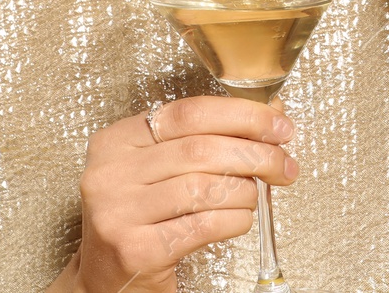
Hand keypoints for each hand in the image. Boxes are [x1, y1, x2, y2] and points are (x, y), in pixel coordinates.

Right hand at [64, 96, 296, 292]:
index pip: (188, 112)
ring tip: (254, 197)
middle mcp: (110, 172)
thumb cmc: (140, 219)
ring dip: (245, 191)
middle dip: (255, 154)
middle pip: (200, 149)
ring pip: (204, 187)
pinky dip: (234, 220)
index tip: (279, 125)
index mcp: (116, 140)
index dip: (242, 115)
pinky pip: (203, 225)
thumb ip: (203, 140)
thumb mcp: (158, 170)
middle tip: (283, 164)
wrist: (105, 280)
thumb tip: (270, 116)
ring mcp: (118, 211)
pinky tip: (240, 220)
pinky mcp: (136, 249)